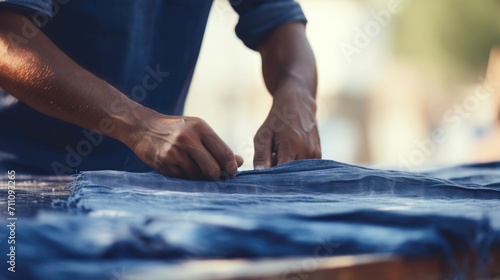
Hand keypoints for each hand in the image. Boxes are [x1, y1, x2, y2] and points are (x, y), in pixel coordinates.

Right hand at [127, 113, 242, 179]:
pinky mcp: (165, 164)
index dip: (231, 167)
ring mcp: (175, 153)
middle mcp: (187, 139)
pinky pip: (185, 179)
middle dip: (219, 177)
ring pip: (199, 177)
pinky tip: (186, 170)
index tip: (232, 172)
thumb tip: (239, 162)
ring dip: (203, 179)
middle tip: (220, 177)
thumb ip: (218, 146)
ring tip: (200, 171)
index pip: (224, 154)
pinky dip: (189, 178)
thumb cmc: (177, 129)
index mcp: (200, 128)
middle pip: (213, 169)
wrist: (143, 128)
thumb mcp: (198, 130)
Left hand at [253, 89, 320, 168]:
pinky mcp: (319, 155)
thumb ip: (261, 157)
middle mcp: (307, 152)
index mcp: (292, 146)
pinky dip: (295, 164)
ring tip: (281, 152)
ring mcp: (315, 154)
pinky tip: (290, 152)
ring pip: (297, 172)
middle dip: (279, 172)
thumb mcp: (263, 136)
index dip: (272, 177)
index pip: (282, 173)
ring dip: (287, 167)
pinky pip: (304, 168)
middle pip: (290, 174)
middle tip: (272, 157)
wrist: (298, 104)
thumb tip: (259, 174)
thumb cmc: (277, 121)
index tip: (265, 175)